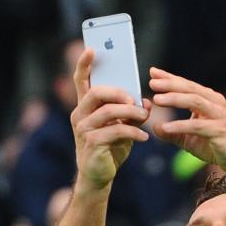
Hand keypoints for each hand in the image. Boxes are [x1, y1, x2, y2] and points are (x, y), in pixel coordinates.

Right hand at [71, 49, 149, 189]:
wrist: (99, 175)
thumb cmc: (110, 146)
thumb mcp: (122, 125)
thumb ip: (131, 111)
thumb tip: (146, 101)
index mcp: (86, 106)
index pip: (81, 80)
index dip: (84, 64)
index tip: (91, 49)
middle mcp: (80, 115)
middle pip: (96, 92)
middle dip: (119, 92)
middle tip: (135, 100)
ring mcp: (83, 130)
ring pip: (108, 112)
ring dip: (131, 113)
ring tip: (145, 117)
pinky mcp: (91, 144)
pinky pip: (115, 131)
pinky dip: (133, 132)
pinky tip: (144, 137)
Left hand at [149, 68, 225, 174]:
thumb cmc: (216, 146)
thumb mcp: (189, 139)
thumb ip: (173, 132)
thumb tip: (154, 127)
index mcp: (209, 100)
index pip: (187, 85)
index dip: (170, 78)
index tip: (153, 73)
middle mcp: (215, 104)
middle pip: (190, 89)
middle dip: (171, 84)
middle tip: (153, 83)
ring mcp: (219, 116)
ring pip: (195, 101)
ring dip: (175, 99)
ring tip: (157, 100)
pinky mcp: (220, 131)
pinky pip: (197, 126)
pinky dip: (180, 125)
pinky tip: (166, 127)